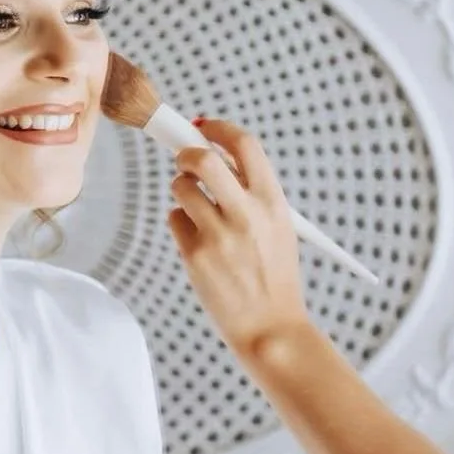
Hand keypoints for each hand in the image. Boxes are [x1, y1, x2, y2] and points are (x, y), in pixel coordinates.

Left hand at [166, 118, 309, 357]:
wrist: (270, 327)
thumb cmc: (273, 274)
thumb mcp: (279, 227)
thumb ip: (253, 192)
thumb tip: (215, 154)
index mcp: (273, 202)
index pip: (244, 145)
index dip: (219, 129)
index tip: (203, 126)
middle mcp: (246, 214)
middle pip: (203, 159)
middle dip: (187, 154)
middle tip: (186, 163)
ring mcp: (219, 236)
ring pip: (181, 188)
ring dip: (182, 191)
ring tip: (197, 212)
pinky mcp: (195, 256)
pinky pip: (174, 220)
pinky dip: (181, 225)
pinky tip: (199, 244)